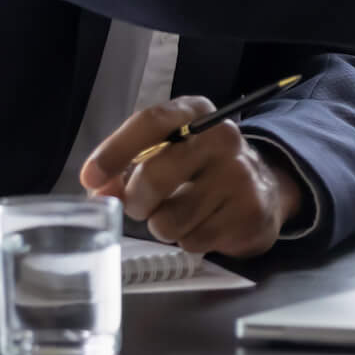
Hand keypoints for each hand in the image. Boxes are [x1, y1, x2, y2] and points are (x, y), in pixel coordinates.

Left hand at [80, 95, 300, 257]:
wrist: (264, 187)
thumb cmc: (199, 168)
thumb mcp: (165, 152)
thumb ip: (125, 166)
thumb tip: (98, 191)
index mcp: (196, 113)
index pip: (151, 121)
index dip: (114, 151)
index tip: (91, 178)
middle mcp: (223, 137)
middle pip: (155, 176)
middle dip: (135, 201)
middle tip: (140, 206)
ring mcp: (240, 175)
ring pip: (169, 220)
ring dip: (163, 226)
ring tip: (179, 215)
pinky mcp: (249, 212)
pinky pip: (193, 241)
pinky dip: (189, 240)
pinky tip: (204, 224)